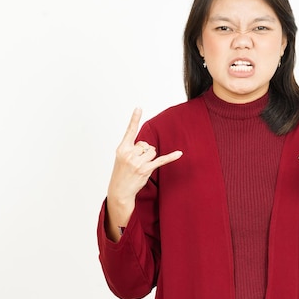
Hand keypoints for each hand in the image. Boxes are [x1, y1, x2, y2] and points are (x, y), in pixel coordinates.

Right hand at [106, 108, 181, 235]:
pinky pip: (161, 160)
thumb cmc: (121, 172)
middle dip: (145, 152)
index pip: (130, 131)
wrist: (119, 190)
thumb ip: (132, 148)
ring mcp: (137, 162)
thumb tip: (148, 146)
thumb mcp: (122, 157)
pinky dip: (171, 157)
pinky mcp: (145, 170)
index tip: (139, 107)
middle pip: (146, 144)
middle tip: (137, 162)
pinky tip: (179, 153)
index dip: (134, 119)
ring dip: (150, 158)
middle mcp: (129, 154)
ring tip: (140, 166)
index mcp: (122, 149)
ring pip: (152, 151)